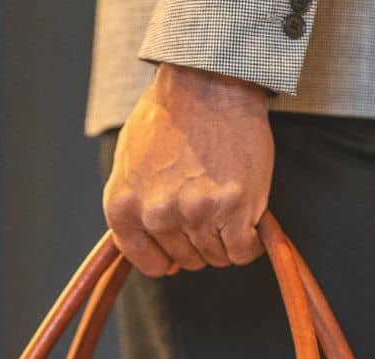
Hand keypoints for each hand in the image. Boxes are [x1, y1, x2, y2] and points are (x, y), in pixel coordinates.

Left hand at [103, 63, 273, 276]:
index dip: (167, 258)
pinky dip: (250, 243)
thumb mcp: (129, 162)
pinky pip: (243, 251)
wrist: (208, 81)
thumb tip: (154, 251)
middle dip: (199, 242)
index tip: (179, 248)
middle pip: (186, 260)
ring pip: (216, 257)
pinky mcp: (233, 208)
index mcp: (124, 206)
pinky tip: (249, 218)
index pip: (147, 262)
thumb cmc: (169, 116)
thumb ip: (135, 208)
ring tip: (226, 202)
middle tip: (208, 206)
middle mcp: (157, 214)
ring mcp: (196, 212)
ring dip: (225, 239)